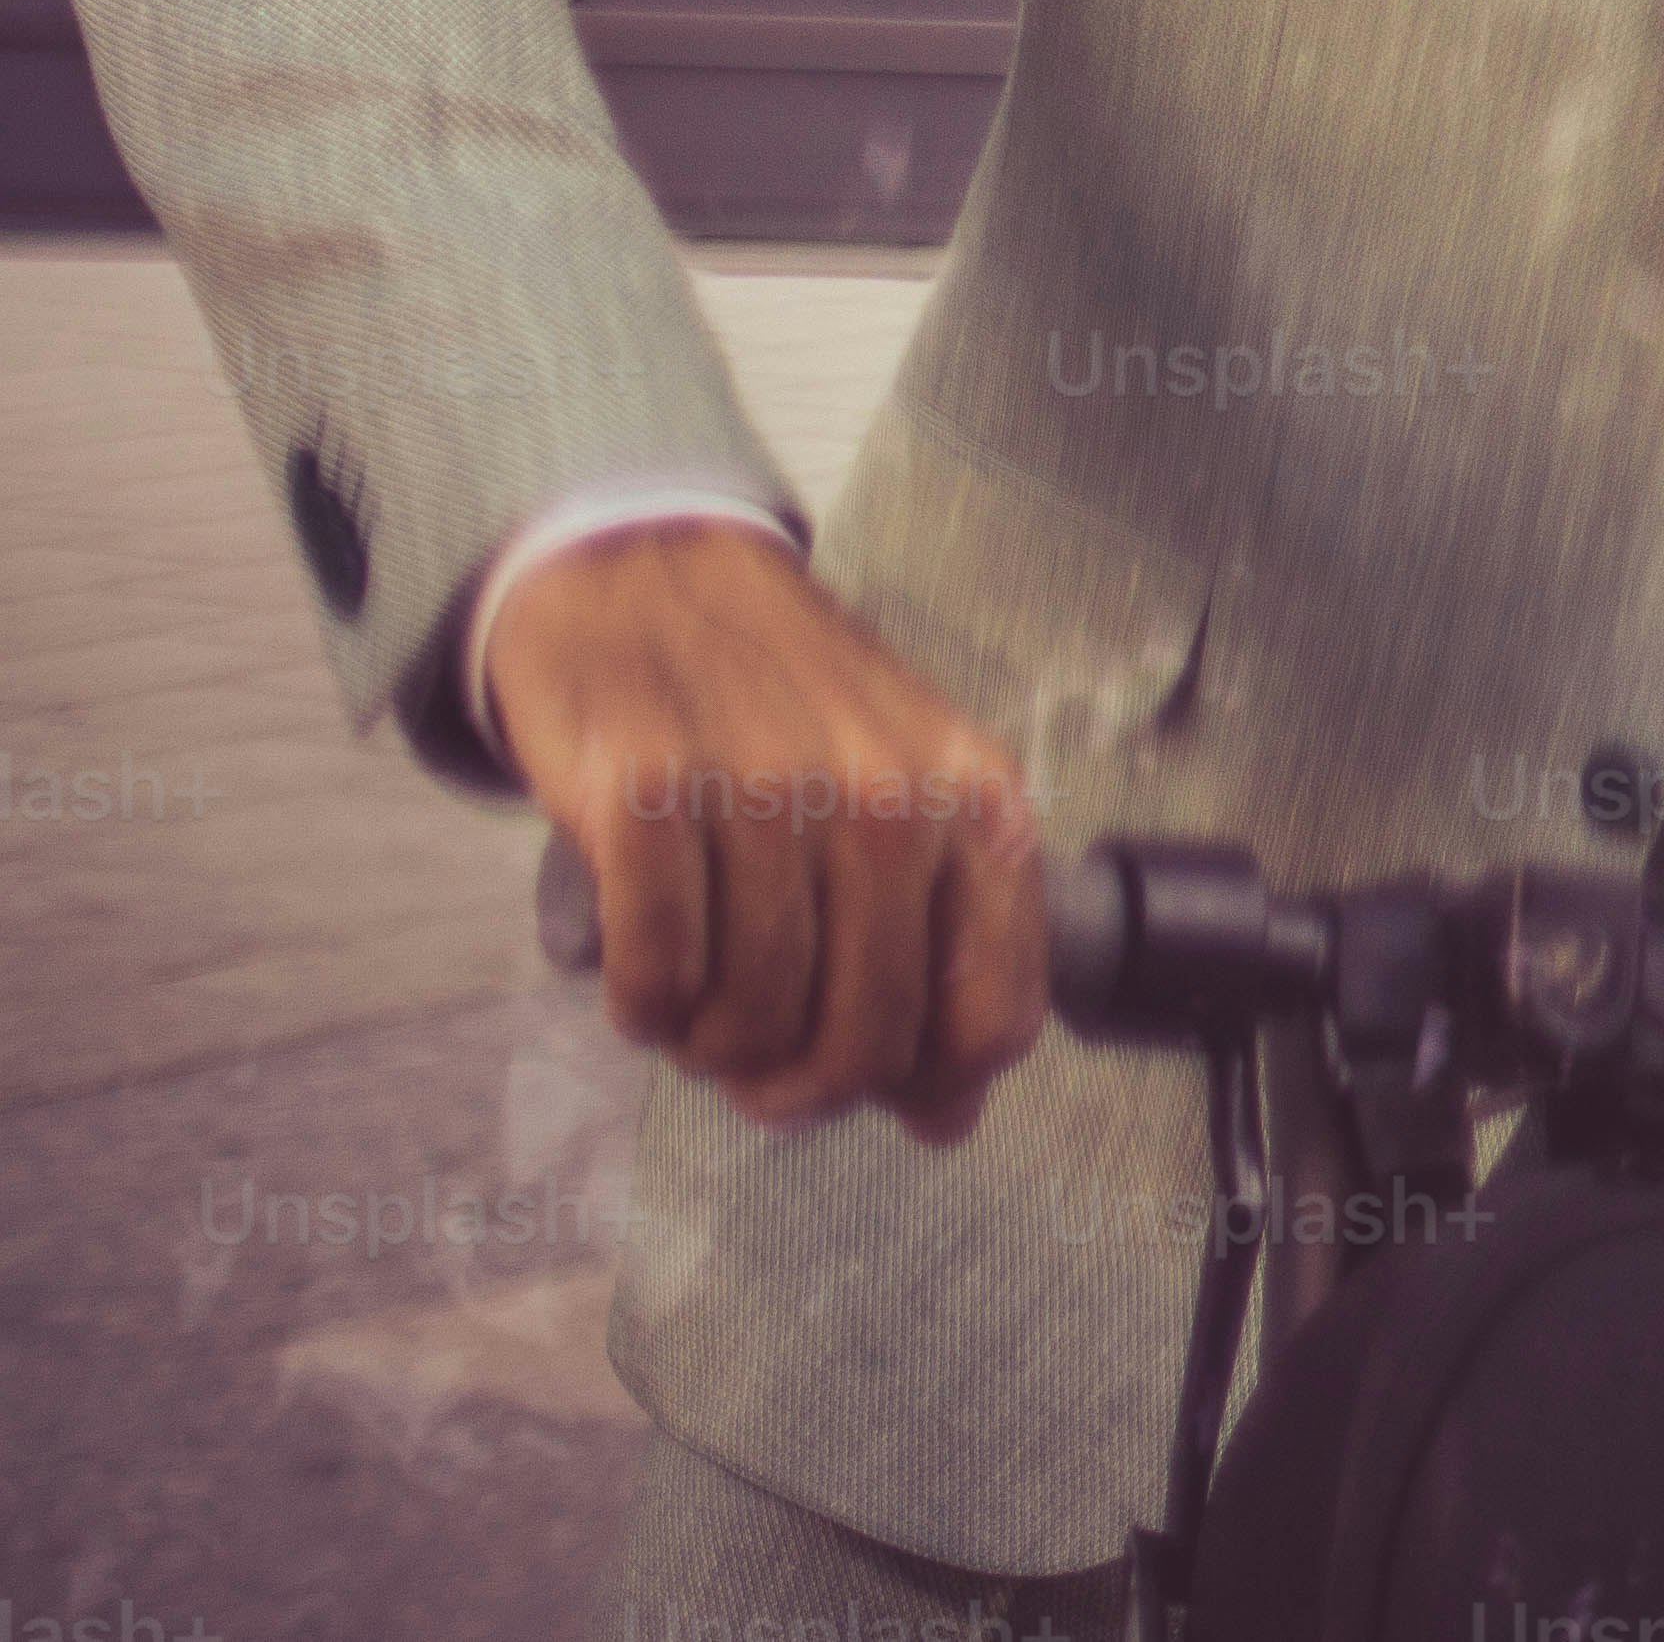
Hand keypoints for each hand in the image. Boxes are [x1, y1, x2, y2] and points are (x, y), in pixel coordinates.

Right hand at [484, 516, 1045, 1144]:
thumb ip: (941, 947)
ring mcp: (764, 786)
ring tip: (702, 1011)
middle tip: (759, 1072)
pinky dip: (645, 1010)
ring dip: (714, 1049)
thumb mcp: (905, 800)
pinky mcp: (643, 788)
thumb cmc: (783, 710)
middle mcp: (884, 788)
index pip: (992, 1013)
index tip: (876, 1088)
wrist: (651, 573)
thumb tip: (948, 1118)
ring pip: (753, 1018)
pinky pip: (655, 974)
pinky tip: (648, 984)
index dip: (927, 1086)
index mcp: (975, 796)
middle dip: (802, 1089)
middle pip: (865, 1039)